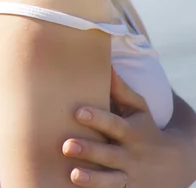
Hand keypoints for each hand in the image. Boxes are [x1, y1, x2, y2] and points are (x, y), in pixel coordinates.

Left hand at [62, 67, 190, 187]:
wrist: (174, 164)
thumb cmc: (146, 129)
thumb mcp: (139, 109)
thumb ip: (121, 89)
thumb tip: (106, 64)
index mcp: (131, 132)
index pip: (113, 124)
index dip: (97, 118)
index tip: (78, 112)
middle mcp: (129, 155)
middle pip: (108, 153)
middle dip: (88, 150)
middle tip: (66, 145)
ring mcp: (128, 177)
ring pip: (109, 180)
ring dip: (92, 178)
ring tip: (73, 174)